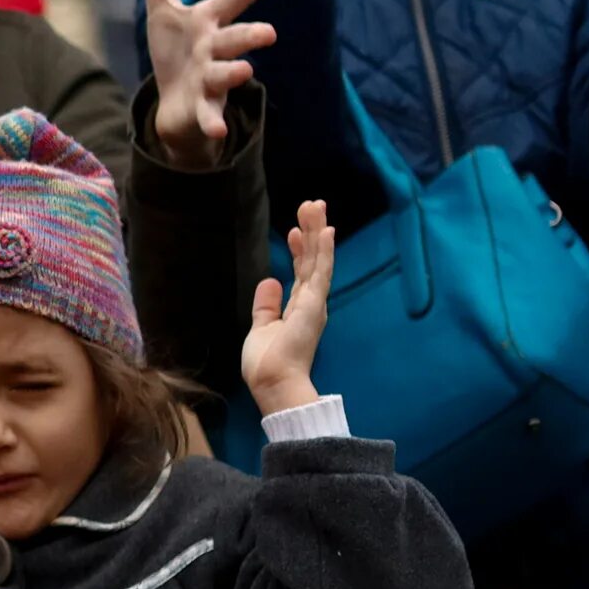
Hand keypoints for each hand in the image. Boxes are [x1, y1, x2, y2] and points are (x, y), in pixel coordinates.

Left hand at [128, 0, 288, 167]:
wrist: (178, 104)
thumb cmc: (177, 50)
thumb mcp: (163, 9)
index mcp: (209, 21)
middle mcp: (216, 49)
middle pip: (235, 39)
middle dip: (250, 34)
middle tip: (268, 32)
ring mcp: (211, 80)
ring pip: (226, 75)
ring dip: (234, 72)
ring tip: (246, 69)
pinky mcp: (202, 108)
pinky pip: (208, 116)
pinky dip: (212, 123)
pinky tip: (215, 131)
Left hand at [242, 200, 332, 416]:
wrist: (273, 382)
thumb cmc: (267, 363)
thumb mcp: (262, 328)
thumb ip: (266, 305)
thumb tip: (269, 281)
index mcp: (299, 309)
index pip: (302, 272)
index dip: (300, 250)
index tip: (293, 230)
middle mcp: (311, 303)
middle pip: (313, 260)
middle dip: (312, 232)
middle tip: (311, 206)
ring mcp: (314, 303)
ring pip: (319, 259)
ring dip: (318, 232)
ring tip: (316, 206)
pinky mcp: (314, 305)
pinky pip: (320, 272)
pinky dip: (324, 250)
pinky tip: (326, 231)